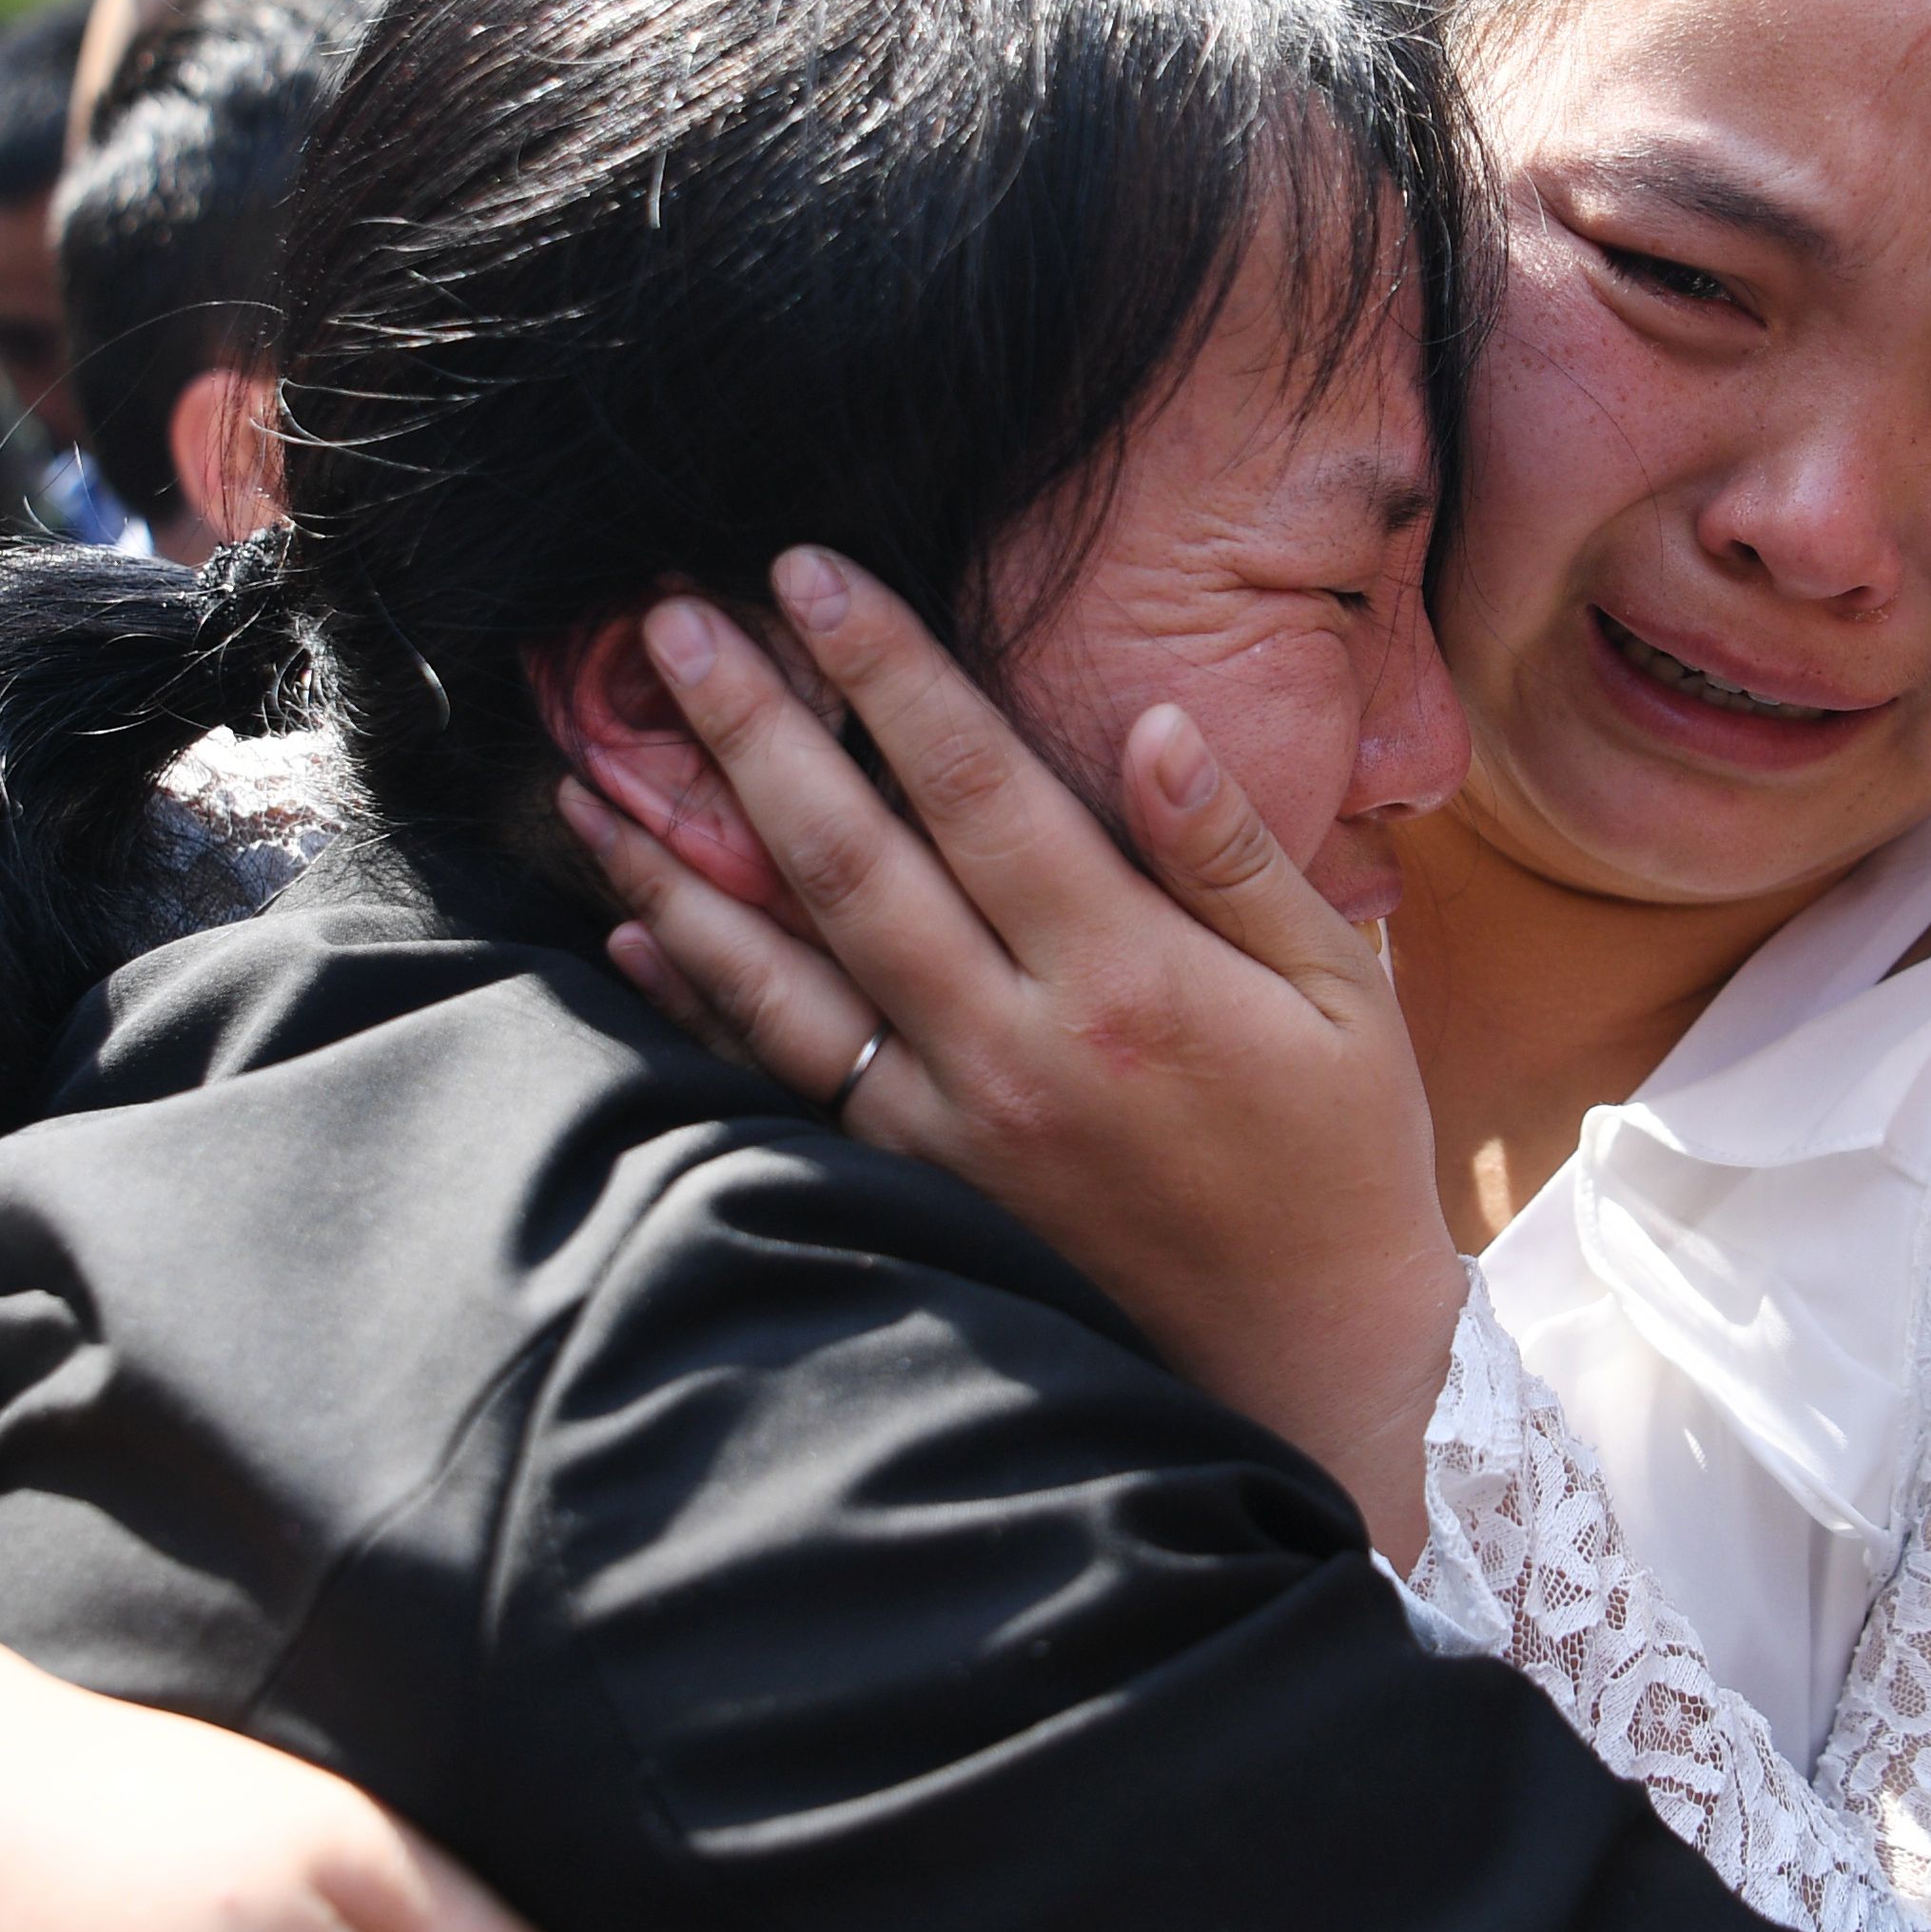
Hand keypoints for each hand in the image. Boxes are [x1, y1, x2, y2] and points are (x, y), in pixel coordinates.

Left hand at [551, 556, 1460, 1560]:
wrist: (1303, 1361)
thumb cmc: (1337, 1155)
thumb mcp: (1338, 991)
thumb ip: (1234, 856)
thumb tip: (1151, 726)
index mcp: (1125, 975)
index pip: (975, 786)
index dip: (888, 670)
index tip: (811, 570)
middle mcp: (1014, 1048)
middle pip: (847, 860)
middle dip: (749, 727)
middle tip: (669, 620)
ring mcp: (948, 1129)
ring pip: (780, 976)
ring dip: (679, 865)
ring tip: (592, 772)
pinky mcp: (914, 1191)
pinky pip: (781, 1083)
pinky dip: (698, 1004)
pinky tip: (636, 934)